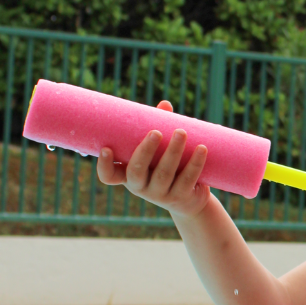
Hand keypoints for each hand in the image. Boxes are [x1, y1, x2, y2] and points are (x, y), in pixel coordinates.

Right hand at [96, 100, 211, 217]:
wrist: (189, 200)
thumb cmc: (167, 167)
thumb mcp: (159, 151)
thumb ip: (158, 127)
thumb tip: (165, 105)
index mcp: (129, 175)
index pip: (109, 177)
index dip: (104, 166)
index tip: (106, 148)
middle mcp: (141, 187)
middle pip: (137, 171)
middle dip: (145, 150)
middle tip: (156, 132)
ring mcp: (160, 195)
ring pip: (164, 174)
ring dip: (173, 152)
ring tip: (181, 132)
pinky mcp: (181, 197)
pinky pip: (187, 179)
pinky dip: (195, 163)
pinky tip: (202, 149)